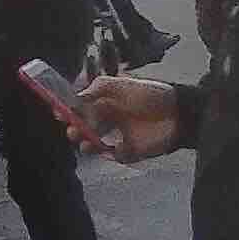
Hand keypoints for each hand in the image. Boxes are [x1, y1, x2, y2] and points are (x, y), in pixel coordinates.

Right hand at [65, 74, 181, 161]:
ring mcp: (121, 136)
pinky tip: (114, 148)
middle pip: (85, 127)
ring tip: (86, 145)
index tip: (59, 114)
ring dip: (88, 144)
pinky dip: (112, 154)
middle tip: (72, 131)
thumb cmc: (150, 94)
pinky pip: (117, 155)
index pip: (80, 108)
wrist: (179, 113)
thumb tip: (75, 99)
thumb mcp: (120, 84)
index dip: (68, 111)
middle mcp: (110, 119)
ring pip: (96, 143)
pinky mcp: (133, 150)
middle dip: (75, 129)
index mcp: (105, 103)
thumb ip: (97, 88)